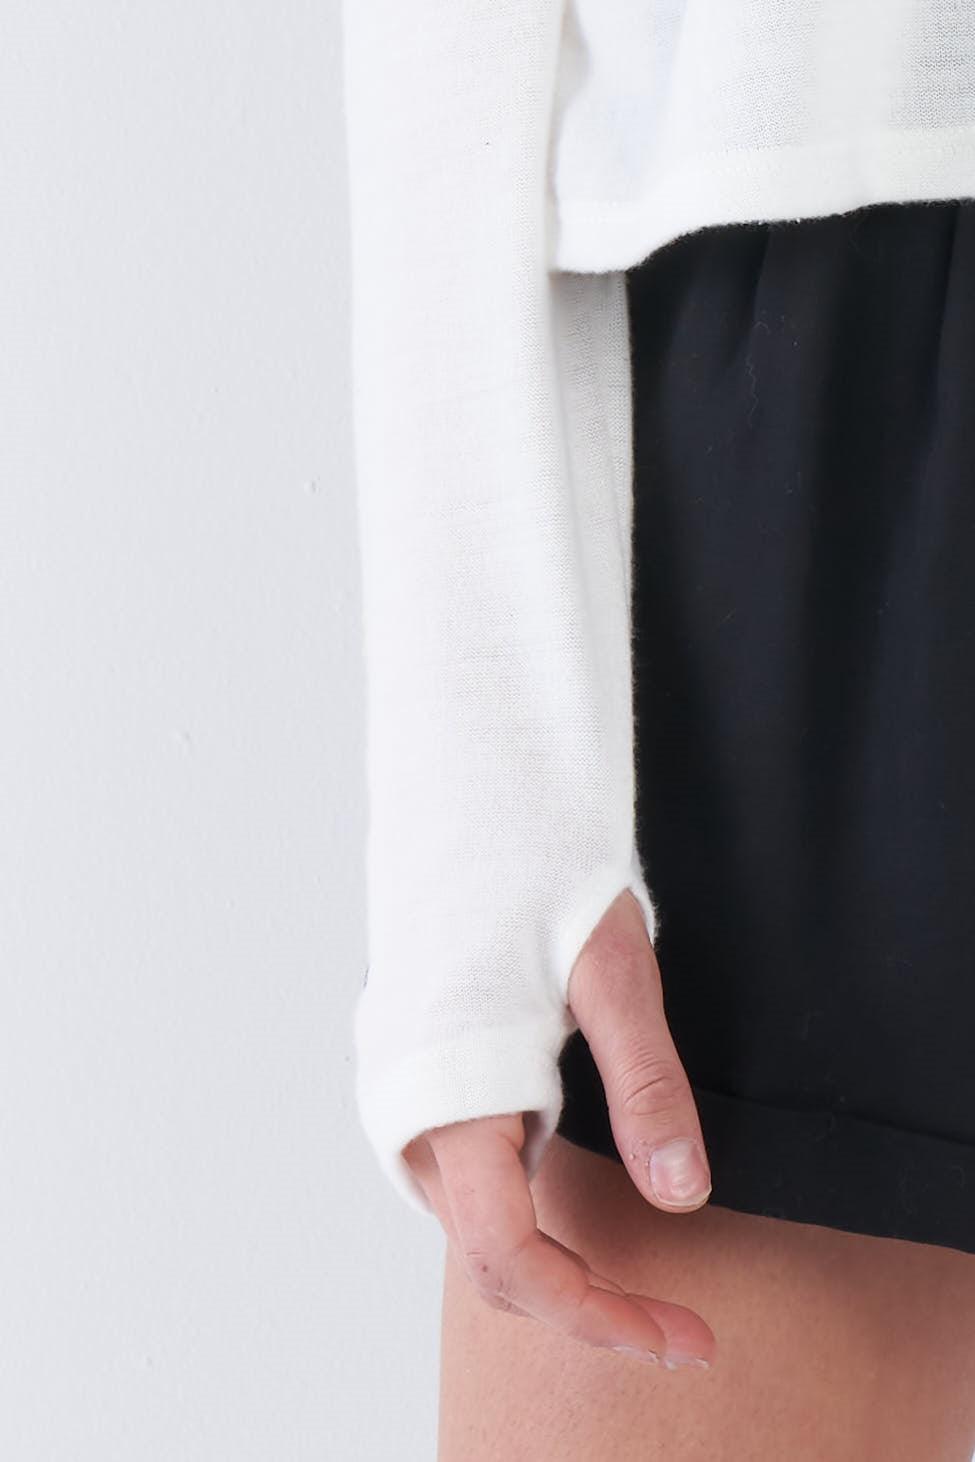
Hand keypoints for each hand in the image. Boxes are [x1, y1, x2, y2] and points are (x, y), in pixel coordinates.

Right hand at [402, 889, 716, 1368]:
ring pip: (473, 1226)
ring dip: (552, 1269)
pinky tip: (577, 1201)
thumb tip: (681, 1193)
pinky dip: (523, 1216)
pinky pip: (465, 1178)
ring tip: (637, 1280)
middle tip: (676, 1325)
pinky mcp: (421, 1079)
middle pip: (489, 1259)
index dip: (593, 1310)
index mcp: (452, 1091)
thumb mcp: (613, 975)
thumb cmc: (539, 874)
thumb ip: (646, 1085)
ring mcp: (408, 1096)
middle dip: (583, 1307)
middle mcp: (413, 1110)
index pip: (507, 1251)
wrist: (474, 803)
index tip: (678, 1335)